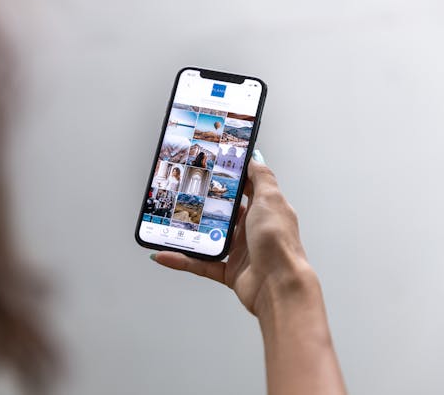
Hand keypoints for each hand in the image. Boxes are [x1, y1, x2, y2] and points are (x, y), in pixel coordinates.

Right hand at [152, 152, 313, 316]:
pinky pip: (201, 264)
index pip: (246, 188)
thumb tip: (256, 157)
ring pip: (209, 238)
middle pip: (224, 213)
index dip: (230, 178)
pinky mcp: (229, 272)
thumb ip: (262, 177)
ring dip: (190, 232)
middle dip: (204, 204)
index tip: (210, 167)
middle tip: (183, 193)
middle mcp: (253, 229)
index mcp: (265, 210)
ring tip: (170, 222)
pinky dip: (183, 260)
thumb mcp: (271, 200)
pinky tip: (165, 254)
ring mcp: (241, 251)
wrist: (278, 286)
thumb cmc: (279, 242)